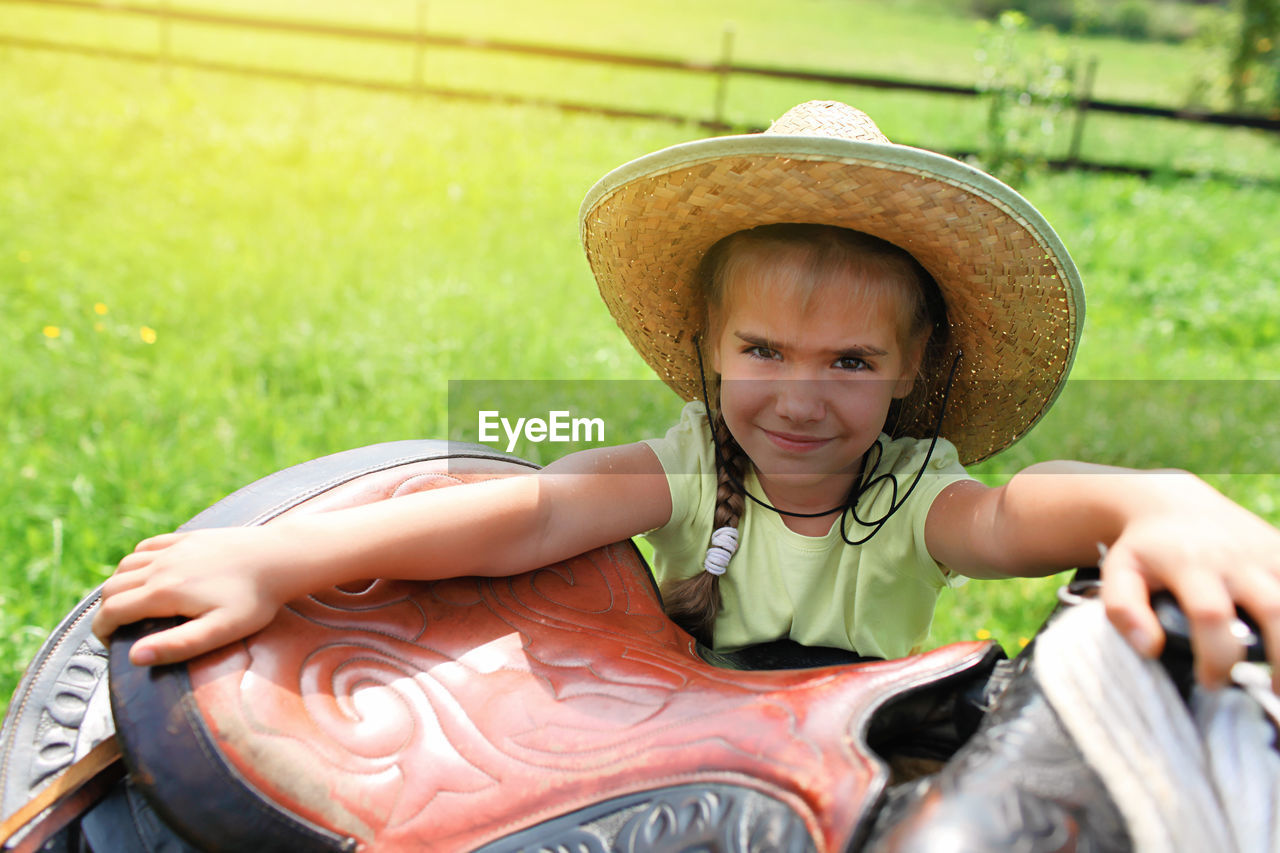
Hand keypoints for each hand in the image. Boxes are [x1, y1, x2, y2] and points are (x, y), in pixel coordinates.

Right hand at [92, 526, 309, 665]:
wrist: (280, 557)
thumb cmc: (255, 599)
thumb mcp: (220, 631)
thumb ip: (177, 646)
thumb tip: (135, 656)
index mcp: (164, 591)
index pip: (112, 611)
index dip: (101, 630)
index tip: (109, 645)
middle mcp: (162, 565)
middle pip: (112, 588)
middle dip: (106, 611)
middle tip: (117, 631)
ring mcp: (174, 547)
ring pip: (125, 565)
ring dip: (118, 586)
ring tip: (129, 607)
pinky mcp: (188, 537)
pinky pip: (147, 546)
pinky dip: (136, 562)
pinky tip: (147, 573)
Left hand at [1099, 477, 1279, 691]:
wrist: (1174, 503)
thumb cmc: (1146, 549)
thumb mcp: (1119, 572)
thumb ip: (1123, 609)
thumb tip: (1150, 649)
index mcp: (1192, 563)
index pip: (1211, 615)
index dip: (1216, 656)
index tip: (1210, 683)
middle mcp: (1237, 558)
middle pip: (1275, 611)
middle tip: (1272, 695)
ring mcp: (1268, 555)